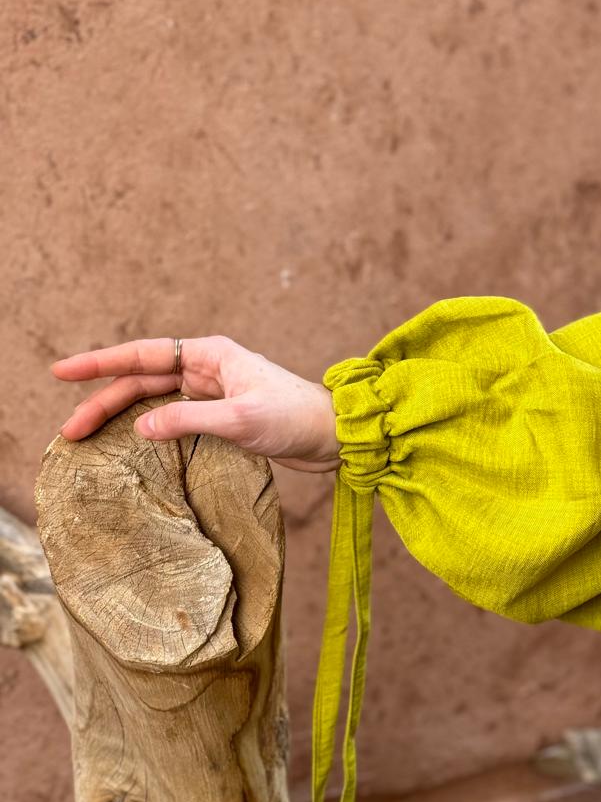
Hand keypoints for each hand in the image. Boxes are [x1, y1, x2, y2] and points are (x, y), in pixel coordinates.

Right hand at [50, 335, 342, 473]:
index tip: (63, 371)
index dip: (100, 363)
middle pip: (141, 382)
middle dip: (103, 401)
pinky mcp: (220, 418)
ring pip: (153, 402)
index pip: (143, 356)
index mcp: (210, 355)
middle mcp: (207, 369)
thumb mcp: (240, 420)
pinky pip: (172, 419)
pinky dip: (147, 430)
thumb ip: (190, 420)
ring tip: (87, 440)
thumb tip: (140, 426)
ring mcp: (212, 393)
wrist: (335, 436)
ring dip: (121, 418)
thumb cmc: (296, 418)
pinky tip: (128, 446)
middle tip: (70, 430)